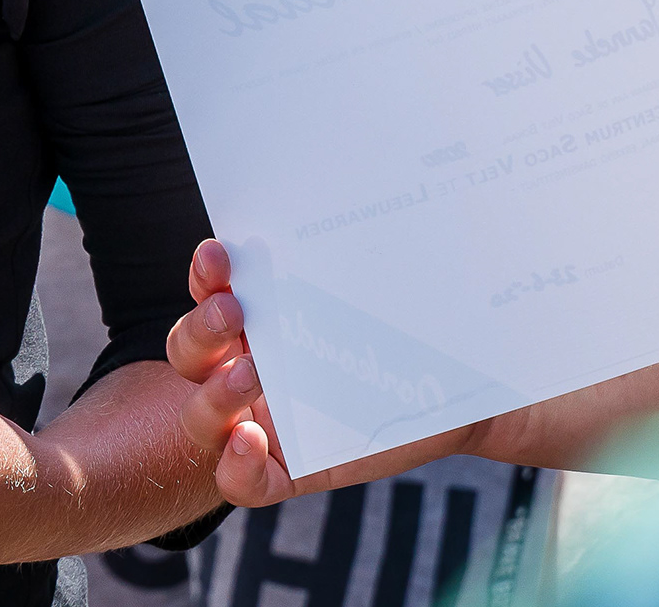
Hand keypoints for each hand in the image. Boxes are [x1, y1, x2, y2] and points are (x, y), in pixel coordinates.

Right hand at [164, 241, 485, 508]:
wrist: (469, 386)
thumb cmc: (423, 320)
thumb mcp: (389, 277)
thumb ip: (360, 246)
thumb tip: (358, 177)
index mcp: (266, 315)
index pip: (209, 293)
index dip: (204, 276)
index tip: (218, 253)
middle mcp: (255, 365)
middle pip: (189, 353)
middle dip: (200, 329)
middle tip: (234, 312)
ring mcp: (270, 420)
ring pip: (201, 417)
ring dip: (212, 396)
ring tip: (251, 376)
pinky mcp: (296, 469)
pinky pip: (244, 481)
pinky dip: (235, 464)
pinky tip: (251, 440)